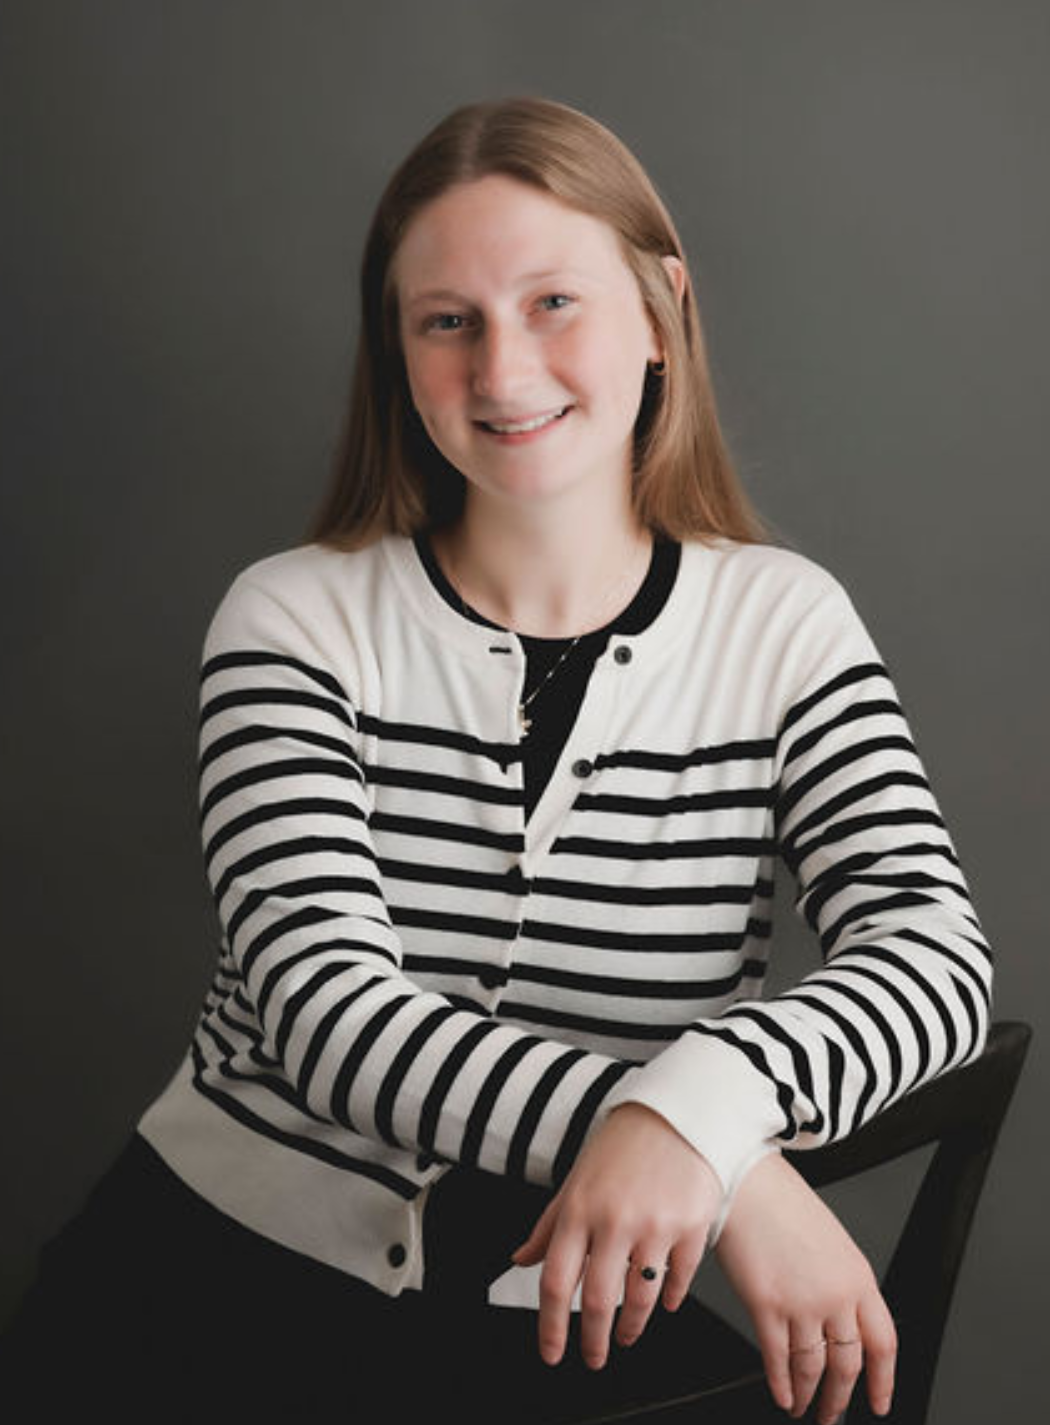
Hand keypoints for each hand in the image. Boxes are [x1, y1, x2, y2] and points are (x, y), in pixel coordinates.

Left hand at [511, 1102, 721, 1369]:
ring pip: (640, 1297)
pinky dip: (670, 1298)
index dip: (550, 1326)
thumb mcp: (577, 1179)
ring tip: (627, 1335)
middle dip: (593, 1341)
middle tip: (593, 1358)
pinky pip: (679, 1279)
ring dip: (632, 1326)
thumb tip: (520, 1258)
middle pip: (597, 1300)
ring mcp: (655, 1224)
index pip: (555, 1280)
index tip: (552, 1353)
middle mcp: (614, 1220)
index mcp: (579, 1209)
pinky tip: (664, 1303)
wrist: (678, 1111)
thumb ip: (549, 1224)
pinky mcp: (691, 1226)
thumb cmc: (622, 1144)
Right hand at [716, 1152, 896, 1423]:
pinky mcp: (766, 1306)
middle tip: (832, 1414)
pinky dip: (781, 1383)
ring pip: (813, 1368)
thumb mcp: (830, 1241)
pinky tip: (781, 1394)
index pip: (884, 1343)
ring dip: (809, 1395)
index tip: (879, 1402)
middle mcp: (836, 1296)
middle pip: (848, 1364)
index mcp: (858, 1276)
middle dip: (840, 1398)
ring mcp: (802, 1304)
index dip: (883, 1380)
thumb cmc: (781, 1202)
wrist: (747, 1182)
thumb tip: (835, 1319)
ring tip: (802, 1407)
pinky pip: (779, 1359)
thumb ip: (839, 1281)